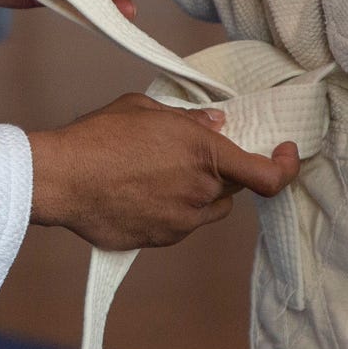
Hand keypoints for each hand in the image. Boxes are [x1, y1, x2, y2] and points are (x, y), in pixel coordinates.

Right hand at [28, 94, 302, 250]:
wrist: (61, 179)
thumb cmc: (98, 138)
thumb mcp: (145, 109)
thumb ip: (188, 119)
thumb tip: (215, 123)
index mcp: (204, 154)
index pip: (268, 176)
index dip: (286, 167)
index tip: (285, 153)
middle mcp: (200, 192)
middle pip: (234, 188)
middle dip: (222, 172)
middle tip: (191, 156)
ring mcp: (182, 221)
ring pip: (209, 209)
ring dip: (199, 193)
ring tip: (159, 173)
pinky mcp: (161, 239)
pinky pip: (182, 224)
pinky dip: (172, 209)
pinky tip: (140, 192)